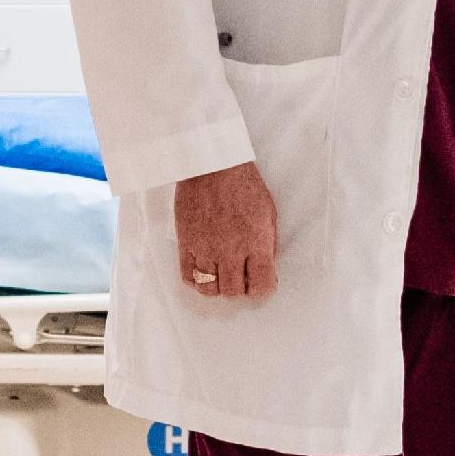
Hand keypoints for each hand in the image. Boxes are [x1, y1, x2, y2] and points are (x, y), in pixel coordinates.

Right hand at [174, 162, 280, 299]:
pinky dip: (196, 280)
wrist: (212, 164)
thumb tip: (267, 266)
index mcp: (255, 241)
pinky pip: (188, 276)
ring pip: (209, 289)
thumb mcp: (268, 211)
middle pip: (234, 291)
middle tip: (241, 277)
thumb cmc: (243, 184)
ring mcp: (206, 248)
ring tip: (222, 275)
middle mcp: (230, 249)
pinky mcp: (186, 243)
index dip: (263, 288)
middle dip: (240, 289)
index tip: (261, 282)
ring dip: (218, 287)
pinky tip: (204, 271)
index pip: (261, 285)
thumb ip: (268, 243)